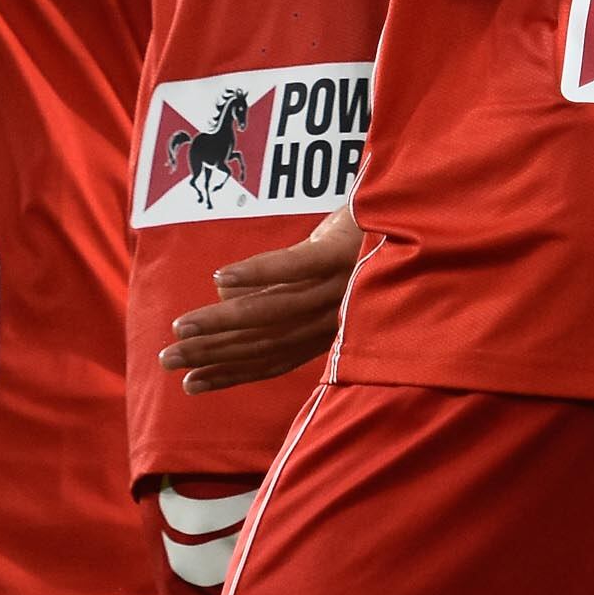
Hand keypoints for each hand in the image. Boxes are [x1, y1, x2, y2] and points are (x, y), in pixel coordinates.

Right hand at [162, 206, 361, 392]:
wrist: (425, 208)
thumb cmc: (376, 242)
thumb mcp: (333, 275)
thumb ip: (291, 294)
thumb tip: (227, 298)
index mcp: (333, 327)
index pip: (275, 359)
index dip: (232, 373)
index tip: (192, 385)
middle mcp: (333, 315)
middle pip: (265, 342)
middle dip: (213, 354)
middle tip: (168, 362)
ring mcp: (337, 284)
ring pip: (271, 311)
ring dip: (221, 322)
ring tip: (181, 330)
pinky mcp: (340, 251)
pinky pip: (291, 267)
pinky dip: (254, 274)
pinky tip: (220, 279)